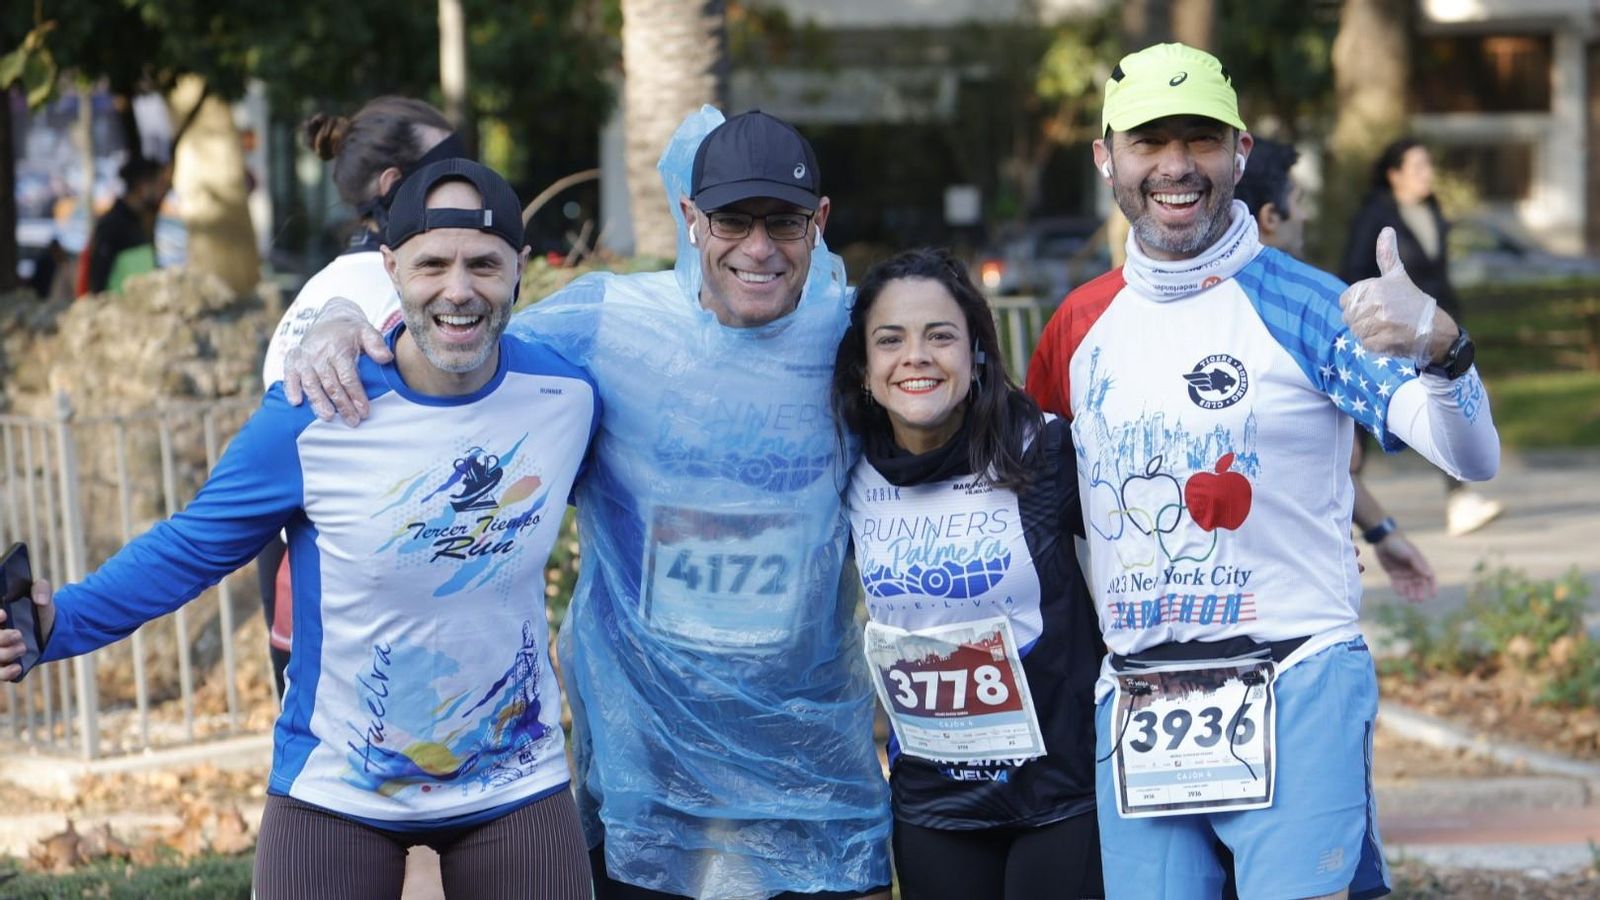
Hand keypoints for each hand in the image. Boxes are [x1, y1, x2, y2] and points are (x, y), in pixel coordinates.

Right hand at [0, 578, 54, 680]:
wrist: (51, 631)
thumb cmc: (38, 612)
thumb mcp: (42, 597)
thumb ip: (41, 589)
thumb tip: (39, 599)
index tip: (5, 614)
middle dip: (1, 638)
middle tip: (18, 634)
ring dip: (5, 654)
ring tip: (23, 647)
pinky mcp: (5, 666)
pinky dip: (5, 672)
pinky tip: (17, 667)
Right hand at [282, 297, 389, 425]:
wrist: (330, 318)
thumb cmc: (352, 332)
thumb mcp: (367, 332)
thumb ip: (376, 344)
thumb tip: (386, 357)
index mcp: (338, 349)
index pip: (348, 376)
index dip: (356, 395)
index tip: (364, 412)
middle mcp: (319, 354)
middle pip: (330, 384)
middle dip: (342, 405)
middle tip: (352, 421)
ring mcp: (304, 358)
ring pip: (310, 383)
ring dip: (318, 402)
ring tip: (328, 417)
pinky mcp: (292, 360)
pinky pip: (289, 376)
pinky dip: (290, 388)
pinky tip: (296, 402)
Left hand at [1338, 227, 1438, 362]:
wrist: (1435, 329)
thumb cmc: (1412, 301)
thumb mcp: (1398, 276)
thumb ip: (1387, 255)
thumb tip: (1387, 229)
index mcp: (1375, 287)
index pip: (1344, 300)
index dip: (1356, 305)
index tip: (1374, 305)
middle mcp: (1377, 304)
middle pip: (1348, 317)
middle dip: (1361, 320)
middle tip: (1383, 318)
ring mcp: (1380, 324)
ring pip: (1356, 331)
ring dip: (1368, 333)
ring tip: (1387, 328)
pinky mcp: (1383, 342)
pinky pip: (1365, 345)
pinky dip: (1375, 344)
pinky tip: (1390, 337)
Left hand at [1373, 532, 1436, 602]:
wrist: (1383, 541)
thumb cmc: (1400, 545)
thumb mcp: (1410, 554)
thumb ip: (1419, 564)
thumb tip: (1429, 575)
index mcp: (1421, 565)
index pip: (1430, 578)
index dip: (1432, 587)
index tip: (1432, 596)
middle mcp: (1413, 570)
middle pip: (1419, 585)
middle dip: (1419, 592)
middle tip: (1418, 600)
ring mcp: (1404, 573)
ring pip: (1409, 586)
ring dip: (1410, 593)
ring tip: (1410, 599)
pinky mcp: (1394, 574)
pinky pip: (1398, 584)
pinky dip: (1399, 589)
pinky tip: (1400, 593)